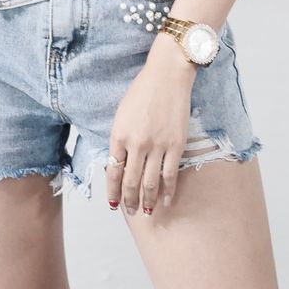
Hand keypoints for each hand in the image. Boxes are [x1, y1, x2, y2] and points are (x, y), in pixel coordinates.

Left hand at [105, 40, 194, 215]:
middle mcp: (136, 144)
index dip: (113, 191)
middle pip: (131, 182)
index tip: (114, 203)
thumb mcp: (122, 115)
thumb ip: (120, 140)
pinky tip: (165, 201)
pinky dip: (168, 191)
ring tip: (146, 212)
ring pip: (150, 183)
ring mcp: (157, 146)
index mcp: (118, 135)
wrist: (167, 76)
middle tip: (130, 212)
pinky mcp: (175, 145)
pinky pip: (170, 175)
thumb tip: (120, 164)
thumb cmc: (142, 91)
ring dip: (147, 201)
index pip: (113, 172)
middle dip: (129, 200)